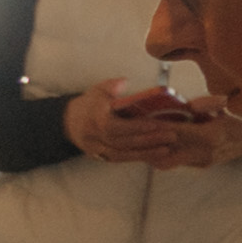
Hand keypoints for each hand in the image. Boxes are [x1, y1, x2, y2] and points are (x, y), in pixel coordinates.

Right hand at [66, 82, 227, 169]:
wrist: (69, 122)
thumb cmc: (91, 103)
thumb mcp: (98, 90)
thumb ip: (111, 86)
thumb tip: (123, 83)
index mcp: (94, 118)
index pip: (115, 126)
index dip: (136, 127)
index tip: (157, 124)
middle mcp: (94, 136)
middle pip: (123, 141)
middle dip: (148, 140)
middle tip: (172, 135)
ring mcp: (97, 148)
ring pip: (122, 154)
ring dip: (146, 152)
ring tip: (167, 147)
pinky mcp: (101, 156)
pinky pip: (121, 159)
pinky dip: (138, 158)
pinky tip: (156, 155)